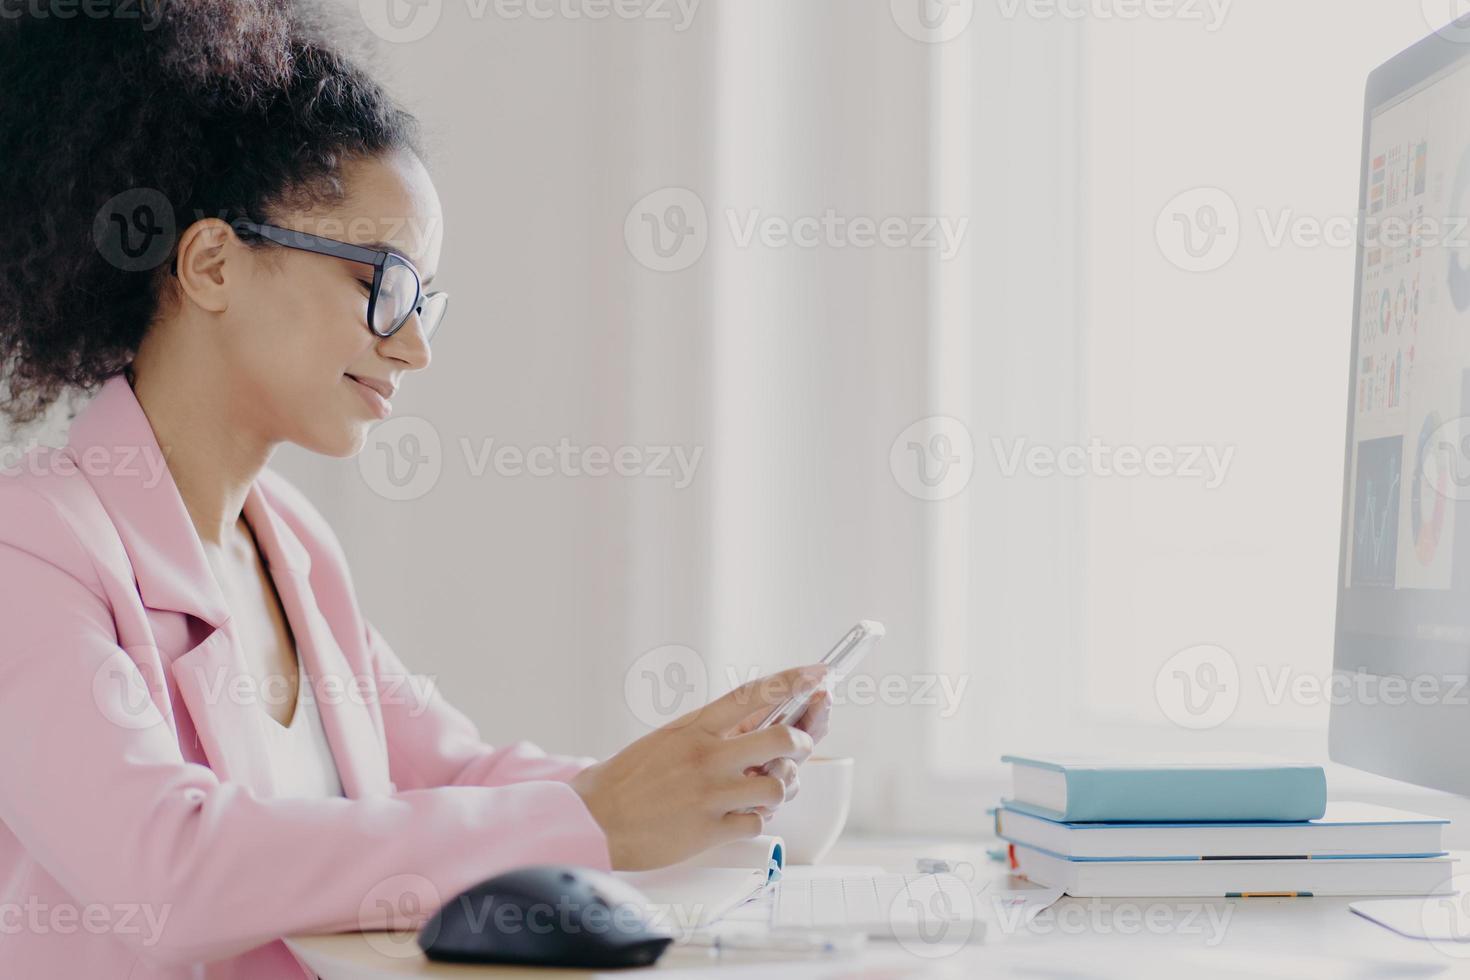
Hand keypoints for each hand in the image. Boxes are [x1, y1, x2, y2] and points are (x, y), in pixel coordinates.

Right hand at [570, 665, 824, 869]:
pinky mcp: (709, 829)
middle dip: (802, 744)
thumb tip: (760, 725)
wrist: (592, 818)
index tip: (819, 673)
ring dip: (780, 788)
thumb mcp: (669, 740)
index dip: (792, 681)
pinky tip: (739, 816)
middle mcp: (706, 756)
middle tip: (798, 749)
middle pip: (782, 739)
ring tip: (765, 791)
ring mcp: (710, 793)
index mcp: (695, 727)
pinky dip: (756, 820)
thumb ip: (712, 733)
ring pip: (778, 785)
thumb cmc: (630, 779)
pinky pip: (758, 822)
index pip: (754, 694)